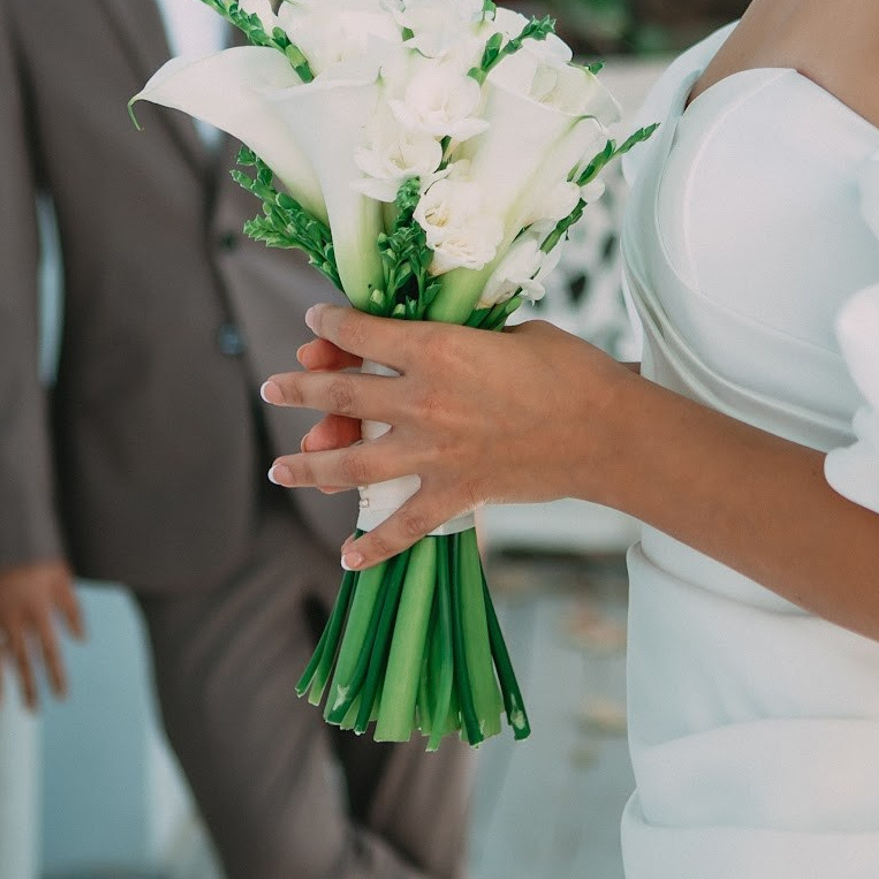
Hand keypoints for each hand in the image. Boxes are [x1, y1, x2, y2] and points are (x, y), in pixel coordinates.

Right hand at [0, 559, 85, 709]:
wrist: (4, 533)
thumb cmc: (38, 553)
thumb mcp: (63, 577)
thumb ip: (72, 609)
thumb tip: (81, 639)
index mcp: (39, 611)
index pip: (50, 652)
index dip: (56, 675)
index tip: (61, 696)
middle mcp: (14, 618)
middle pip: (22, 660)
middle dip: (28, 687)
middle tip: (33, 711)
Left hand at [262, 302, 623, 568]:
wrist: (606, 431)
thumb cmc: (571, 369)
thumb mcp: (515, 333)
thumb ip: (470, 339)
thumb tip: (447, 342)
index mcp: (438, 347)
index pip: (364, 331)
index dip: (332, 323)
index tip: (315, 321)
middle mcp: (423, 399)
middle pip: (341, 393)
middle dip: (300, 388)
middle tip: (273, 386)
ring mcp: (434, 451)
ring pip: (351, 461)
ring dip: (309, 465)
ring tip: (279, 469)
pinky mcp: (454, 493)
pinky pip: (403, 526)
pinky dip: (373, 546)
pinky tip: (347, 556)